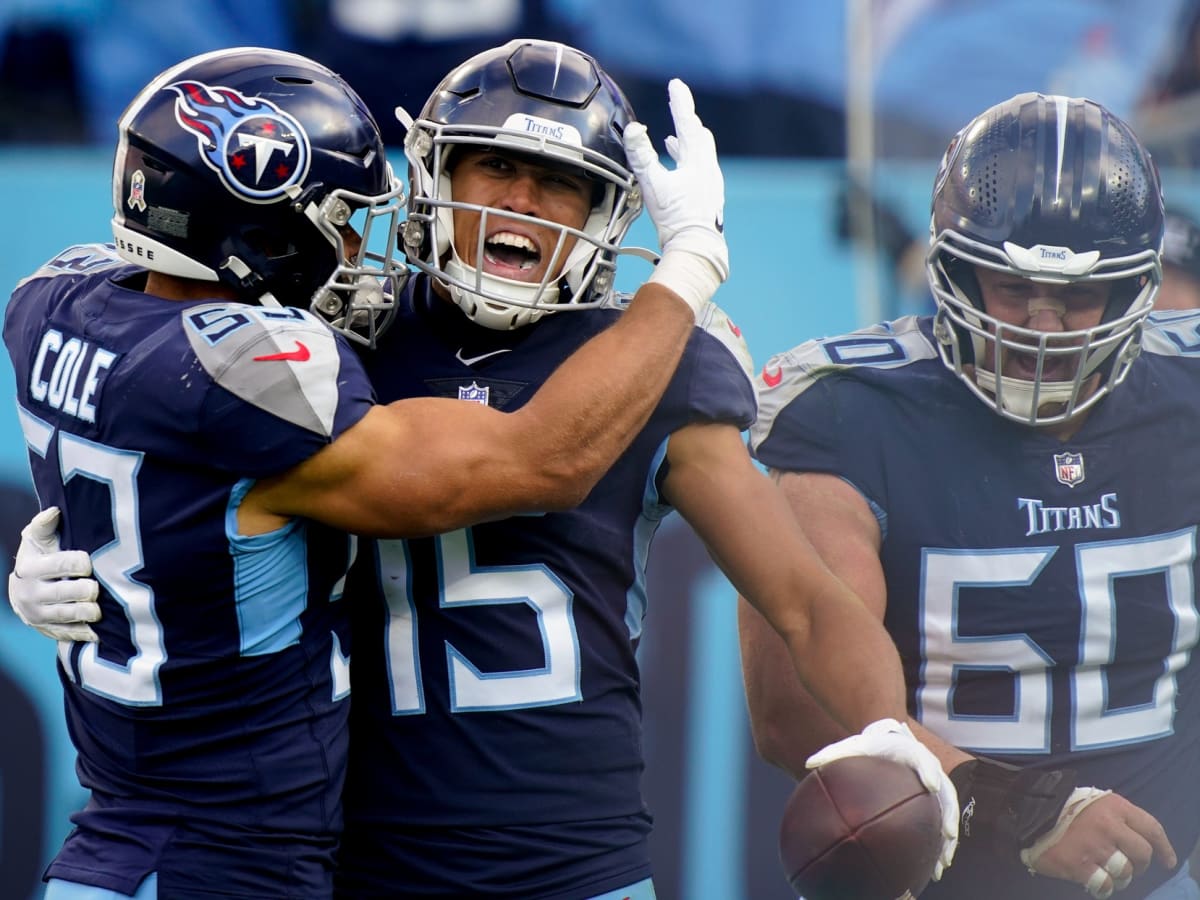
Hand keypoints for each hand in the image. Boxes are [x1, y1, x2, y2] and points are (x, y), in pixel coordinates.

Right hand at [8, 507, 99, 641]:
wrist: (23, 590)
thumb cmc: (39, 558)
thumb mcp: (36, 540)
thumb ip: (44, 526)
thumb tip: (54, 511)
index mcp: (29, 568)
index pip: (62, 564)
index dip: (82, 563)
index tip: (89, 563)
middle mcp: (31, 593)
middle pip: (68, 592)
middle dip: (88, 589)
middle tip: (97, 587)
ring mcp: (38, 614)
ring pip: (69, 615)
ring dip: (89, 612)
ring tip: (100, 607)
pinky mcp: (47, 630)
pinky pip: (69, 634)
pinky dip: (86, 632)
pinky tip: (100, 629)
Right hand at [623, 78, 727, 317]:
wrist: (696, 249)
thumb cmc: (676, 219)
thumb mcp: (654, 185)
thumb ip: (642, 157)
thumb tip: (633, 129)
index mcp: (697, 162)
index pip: (688, 123)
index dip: (680, 102)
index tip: (676, 85)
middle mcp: (708, 170)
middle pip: (699, 137)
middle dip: (686, 121)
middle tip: (678, 106)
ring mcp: (710, 185)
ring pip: (699, 155)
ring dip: (686, 144)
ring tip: (672, 138)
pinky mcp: (706, 199)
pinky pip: (698, 172)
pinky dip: (686, 163)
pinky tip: (678, 172)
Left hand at [807, 718, 958, 879]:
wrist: (890, 738)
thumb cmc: (872, 744)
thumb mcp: (854, 745)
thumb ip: (833, 752)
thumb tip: (808, 763)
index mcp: (912, 754)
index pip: (925, 762)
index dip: (930, 773)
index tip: (931, 786)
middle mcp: (930, 770)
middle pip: (946, 794)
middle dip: (948, 815)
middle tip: (946, 834)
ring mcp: (937, 786)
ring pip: (949, 812)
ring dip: (948, 837)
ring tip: (944, 862)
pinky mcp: (936, 800)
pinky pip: (942, 821)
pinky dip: (941, 841)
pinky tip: (936, 864)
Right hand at [1020, 791, 1175, 898]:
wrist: (1026, 814)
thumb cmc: (1065, 809)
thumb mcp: (1094, 801)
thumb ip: (1117, 816)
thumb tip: (1141, 839)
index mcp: (1114, 806)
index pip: (1151, 828)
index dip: (1164, 847)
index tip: (1167, 861)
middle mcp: (1108, 825)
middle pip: (1142, 854)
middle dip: (1140, 864)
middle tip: (1129, 866)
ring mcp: (1093, 847)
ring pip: (1125, 872)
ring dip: (1121, 877)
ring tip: (1109, 873)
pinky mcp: (1078, 865)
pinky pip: (1104, 885)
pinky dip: (1104, 887)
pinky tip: (1095, 881)